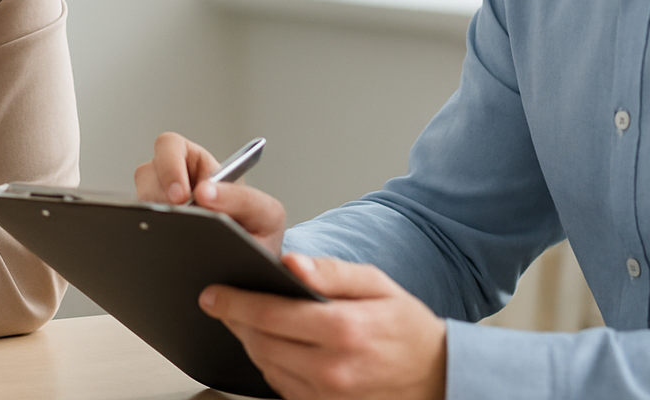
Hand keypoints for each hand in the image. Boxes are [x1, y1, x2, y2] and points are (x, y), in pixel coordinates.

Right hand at [135, 132, 286, 252]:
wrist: (251, 268)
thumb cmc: (259, 234)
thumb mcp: (264, 214)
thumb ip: (241, 200)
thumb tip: (204, 194)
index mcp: (201, 167)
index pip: (170, 147)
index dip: (169, 167)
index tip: (182, 196)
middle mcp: (176, 183)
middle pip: (147, 172)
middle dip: (157, 194)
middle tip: (175, 214)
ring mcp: (163, 207)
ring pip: (139, 198)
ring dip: (152, 212)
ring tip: (172, 231)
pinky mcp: (155, 230)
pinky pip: (137, 224)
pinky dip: (147, 231)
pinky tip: (164, 243)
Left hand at [199, 253, 446, 399]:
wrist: (436, 376)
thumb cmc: (406, 326)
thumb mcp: (376, 284)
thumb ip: (331, 272)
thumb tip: (293, 262)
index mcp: (344, 329)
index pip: (271, 315)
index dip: (235, 302)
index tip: (213, 293)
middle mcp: (332, 368)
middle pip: (261, 343)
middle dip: (236, 320)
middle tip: (222, 301)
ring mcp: (327, 396)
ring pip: (265, 366)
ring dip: (249, 342)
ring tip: (246, 319)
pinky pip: (280, 387)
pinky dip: (269, 364)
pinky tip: (273, 345)